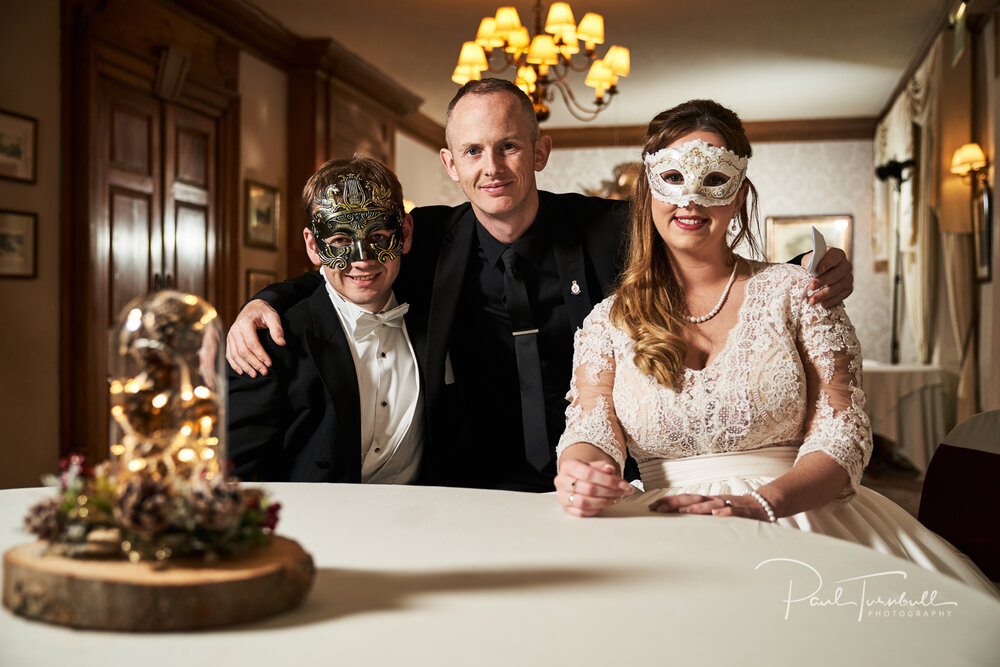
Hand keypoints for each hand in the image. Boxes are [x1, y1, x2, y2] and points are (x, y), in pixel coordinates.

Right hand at [225, 299, 284, 376]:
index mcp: (245, 324)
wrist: (252, 307)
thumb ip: (277, 329)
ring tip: (254, 375)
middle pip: (243, 351)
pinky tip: (242, 371)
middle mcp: (235, 330)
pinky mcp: (229, 340)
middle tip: (264, 372)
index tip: (269, 364)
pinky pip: (229, 354)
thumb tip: (282, 343)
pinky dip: (234, 364)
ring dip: (244, 366)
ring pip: (235, 354)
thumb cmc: (264, 312)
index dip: (260, 355)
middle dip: (254, 363)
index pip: (252, 343)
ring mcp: (230, 336)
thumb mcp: (273, 316)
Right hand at [554, 459, 634, 517]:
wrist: (573, 478)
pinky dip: (596, 509)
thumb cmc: (584, 472)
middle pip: (589, 489)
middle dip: (610, 492)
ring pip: (585, 502)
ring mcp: (562, 496)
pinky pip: (582, 513)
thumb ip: (602, 466)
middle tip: (622, 492)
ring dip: (604, 502)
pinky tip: (605, 504)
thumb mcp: (593, 465)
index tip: (624, 485)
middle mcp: (562, 481)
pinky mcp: (566, 508)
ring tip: (615, 498)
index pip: (589, 474)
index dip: (609, 481)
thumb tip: (610, 470)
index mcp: (568, 466)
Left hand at [648, 494, 768, 520]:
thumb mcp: (715, 514)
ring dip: (698, 508)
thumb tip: (678, 523)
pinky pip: (734, 511)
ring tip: (684, 511)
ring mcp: (729, 504)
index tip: (652, 508)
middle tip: (659, 509)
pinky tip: (717, 515)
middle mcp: (714, 501)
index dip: (668, 503)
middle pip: (693, 499)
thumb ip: (699, 518)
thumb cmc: (736, 511)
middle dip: (676, 503)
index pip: (684, 500)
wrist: (763, 505)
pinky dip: (725, 512)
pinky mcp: (743, 512)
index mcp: (706, 502)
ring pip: (711, 504)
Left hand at [800, 247, 852, 307]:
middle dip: (823, 281)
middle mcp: (846, 265)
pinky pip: (842, 296)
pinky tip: (823, 304)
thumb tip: (808, 270)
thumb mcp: (810, 260)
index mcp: (837, 254)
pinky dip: (832, 301)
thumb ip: (811, 263)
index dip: (826, 264)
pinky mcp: (848, 288)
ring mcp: (848, 278)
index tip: (818, 270)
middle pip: (836, 274)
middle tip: (811, 287)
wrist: (818, 272)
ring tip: (812, 301)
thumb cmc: (814, 264)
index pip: (834, 258)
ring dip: (824, 294)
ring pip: (838, 287)